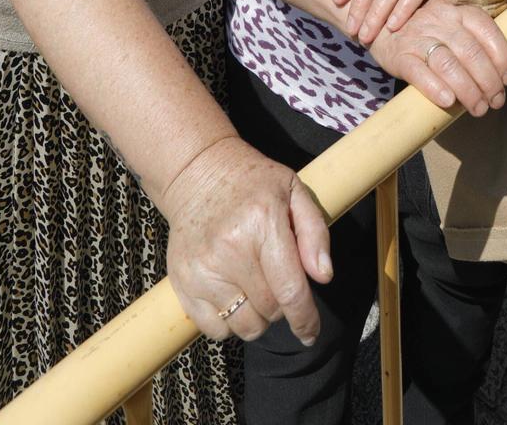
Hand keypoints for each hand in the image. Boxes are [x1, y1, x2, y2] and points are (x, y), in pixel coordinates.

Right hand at [161, 135, 331, 342]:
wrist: (197, 172)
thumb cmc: (253, 183)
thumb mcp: (294, 191)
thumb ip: (315, 232)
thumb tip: (324, 276)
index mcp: (263, 224)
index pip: (290, 291)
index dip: (305, 319)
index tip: (310, 334)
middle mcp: (231, 250)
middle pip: (270, 311)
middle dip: (280, 305)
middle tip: (275, 279)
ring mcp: (203, 269)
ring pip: (244, 326)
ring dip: (256, 316)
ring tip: (253, 287)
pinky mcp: (183, 283)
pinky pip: (216, 329)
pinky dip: (229, 322)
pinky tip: (231, 294)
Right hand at [368, 0, 506, 117]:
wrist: (378, 22)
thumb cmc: (426, 29)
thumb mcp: (450, 22)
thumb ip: (473, 38)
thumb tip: (503, 71)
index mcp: (457, 9)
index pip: (487, 30)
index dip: (502, 56)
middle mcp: (440, 19)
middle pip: (471, 51)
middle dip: (489, 81)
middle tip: (496, 101)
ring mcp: (418, 36)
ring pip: (448, 63)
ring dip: (468, 90)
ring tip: (479, 109)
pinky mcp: (399, 55)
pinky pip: (418, 72)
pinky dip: (434, 87)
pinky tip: (448, 101)